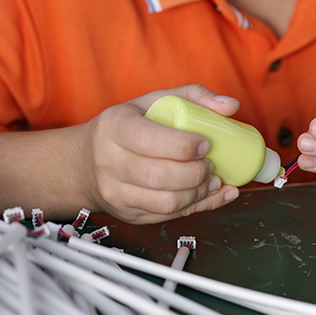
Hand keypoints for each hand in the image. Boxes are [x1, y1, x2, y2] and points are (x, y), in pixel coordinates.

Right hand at [83, 85, 239, 223]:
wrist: (86, 162)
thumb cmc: (125, 128)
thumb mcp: (154, 101)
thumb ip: (195, 97)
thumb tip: (230, 106)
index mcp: (115, 127)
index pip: (150, 140)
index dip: (184, 146)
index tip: (204, 144)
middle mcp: (110, 161)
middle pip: (161, 176)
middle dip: (197, 173)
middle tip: (209, 164)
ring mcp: (117, 192)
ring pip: (166, 202)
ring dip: (199, 193)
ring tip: (211, 180)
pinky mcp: (128, 214)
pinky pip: (168, 217)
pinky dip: (196, 206)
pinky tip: (208, 193)